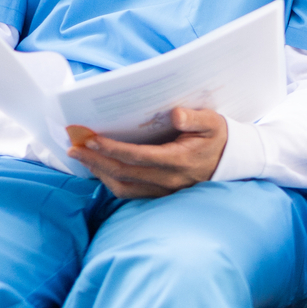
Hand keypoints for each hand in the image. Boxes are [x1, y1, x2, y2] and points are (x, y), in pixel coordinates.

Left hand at [67, 108, 228, 198]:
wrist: (232, 161)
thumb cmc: (219, 137)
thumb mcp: (213, 122)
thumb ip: (194, 118)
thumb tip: (174, 114)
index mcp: (179, 160)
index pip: (138, 157)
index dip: (113, 149)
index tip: (91, 139)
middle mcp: (169, 179)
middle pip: (124, 173)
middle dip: (96, 160)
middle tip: (74, 148)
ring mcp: (165, 190)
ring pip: (124, 187)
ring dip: (100, 173)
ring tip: (83, 157)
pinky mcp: (161, 194)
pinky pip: (131, 193)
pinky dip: (111, 182)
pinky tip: (100, 168)